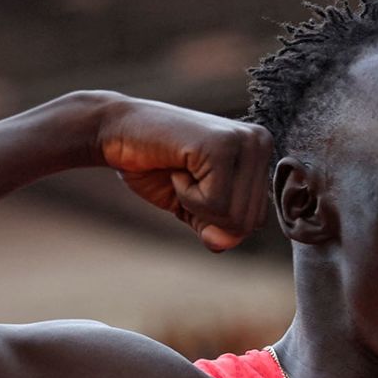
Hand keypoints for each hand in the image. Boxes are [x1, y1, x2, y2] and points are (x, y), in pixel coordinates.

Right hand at [96, 95, 273, 251]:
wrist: (117, 133)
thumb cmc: (155, 166)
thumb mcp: (193, 208)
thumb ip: (216, 229)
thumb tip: (225, 244)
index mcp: (260, 155)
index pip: (256, 220)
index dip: (217, 219)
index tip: (194, 185)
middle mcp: (260, 142)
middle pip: (248, 222)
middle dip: (207, 214)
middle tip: (184, 178)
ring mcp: (244, 141)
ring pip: (233, 216)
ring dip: (195, 204)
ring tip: (181, 171)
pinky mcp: (223, 145)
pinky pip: (215, 204)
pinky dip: (187, 195)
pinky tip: (177, 166)